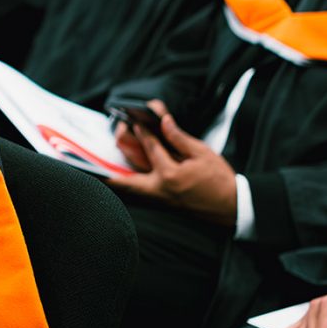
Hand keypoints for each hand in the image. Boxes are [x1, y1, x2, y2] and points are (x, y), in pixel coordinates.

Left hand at [107, 101, 237, 225]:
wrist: (232, 207)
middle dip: (110, 169)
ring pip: (130, 190)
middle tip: (93, 159)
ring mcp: (159, 199)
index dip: (142, 131)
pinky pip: (139, 195)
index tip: (134, 120)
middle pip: (125, 179)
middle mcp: (159, 189)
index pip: (150, 147)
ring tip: (97, 169)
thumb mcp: (202, 153)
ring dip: (115, 179)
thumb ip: (178, 138)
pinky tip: (120, 178)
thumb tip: (163, 122)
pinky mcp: (163, 204)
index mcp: (170, 174)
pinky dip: (128, 186)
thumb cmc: (219, 179)